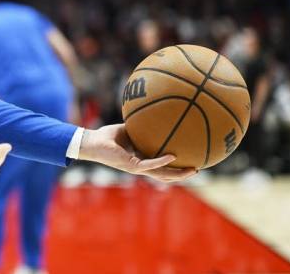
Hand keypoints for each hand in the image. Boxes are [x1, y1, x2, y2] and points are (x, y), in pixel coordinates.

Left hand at [78, 123, 196, 182]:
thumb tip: (154, 115)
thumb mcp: (129, 130)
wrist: (93, 142)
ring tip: (192, 170)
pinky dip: (161, 162)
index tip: (189, 163)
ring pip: (160, 175)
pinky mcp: (131, 165)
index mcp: (140, 160)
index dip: (175, 168)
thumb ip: (141, 127)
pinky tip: (172, 157)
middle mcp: (140, 166)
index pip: (161, 168)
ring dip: (176, 174)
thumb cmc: (107, 136)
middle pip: (165, 175)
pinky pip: (149, 164)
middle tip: (197, 170)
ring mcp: (136, 167)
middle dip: (181, 175)